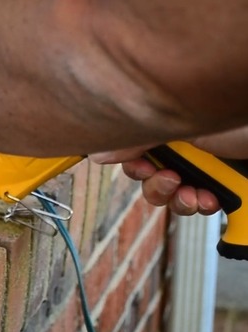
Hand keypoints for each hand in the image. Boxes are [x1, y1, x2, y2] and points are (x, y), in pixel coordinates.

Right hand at [91, 127, 247, 215]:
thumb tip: (98, 152)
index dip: (133, 164)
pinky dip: (201, 208)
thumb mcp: (187, 127)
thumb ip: (141, 139)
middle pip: (150, 178)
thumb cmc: (245, 123)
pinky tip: (213, 201)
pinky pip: (197, 208)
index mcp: (173, 127)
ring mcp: (205, 170)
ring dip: (178, 201)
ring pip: (171, 198)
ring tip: (196, 195)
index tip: (140, 167)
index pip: (136, 150)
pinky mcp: (222, 191)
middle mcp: (186, 148)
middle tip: (172, 180)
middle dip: (157, 187)